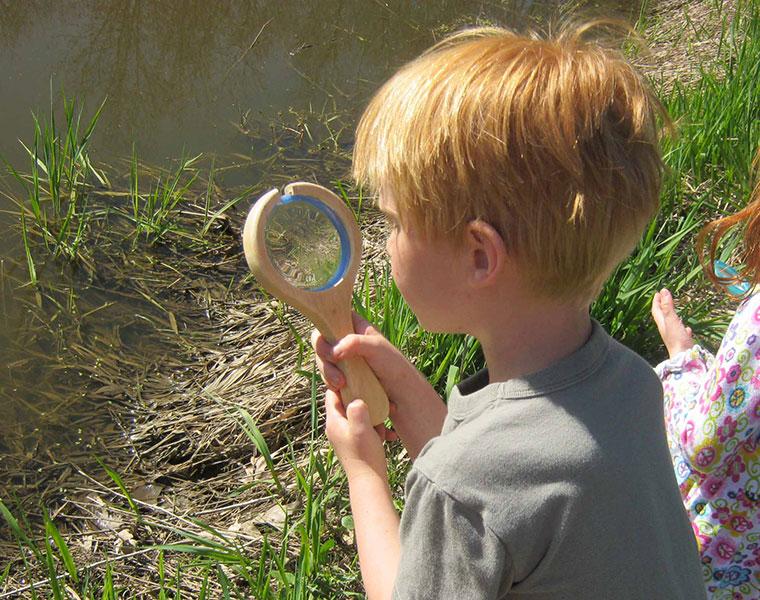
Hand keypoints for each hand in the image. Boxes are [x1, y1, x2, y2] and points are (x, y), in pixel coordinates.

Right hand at [312, 313, 446, 458]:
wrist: (400, 393)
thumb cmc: (393, 365)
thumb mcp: (376, 348)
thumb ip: (355, 343)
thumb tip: (334, 350)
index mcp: (354, 325)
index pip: (330, 318)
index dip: (324, 327)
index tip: (330, 343)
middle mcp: (345, 340)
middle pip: (321, 341)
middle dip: (324, 355)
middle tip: (335, 365)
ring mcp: (342, 358)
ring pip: (322, 360)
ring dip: (327, 372)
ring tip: (341, 384)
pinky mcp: (341, 375)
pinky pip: (326, 376)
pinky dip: (329, 382)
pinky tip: (340, 388)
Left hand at [325, 389, 387, 481]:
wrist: (369, 483)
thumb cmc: (365, 456)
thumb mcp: (362, 429)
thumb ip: (357, 410)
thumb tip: (356, 398)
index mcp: (334, 422)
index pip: (332, 394)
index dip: (343, 383)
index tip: (358, 377)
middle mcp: (336, 427)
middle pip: (347, 403)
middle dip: (364, 401)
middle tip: (378, 402)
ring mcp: (345, 435)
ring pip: (359, 416)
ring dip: (373, 417)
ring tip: (383, 427)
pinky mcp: (355, 442)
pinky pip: (365, 428)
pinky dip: (376, 429)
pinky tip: (387, 436)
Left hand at [651, 288, 694, 357]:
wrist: (684, 356)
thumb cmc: (676, 338)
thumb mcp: (671, 319)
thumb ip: (668, 306)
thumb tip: (663, 291)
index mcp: (662, 323)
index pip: (656, 310)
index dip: (656, 301)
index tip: (658, 293)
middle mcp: (666, 329)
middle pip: (662, 316)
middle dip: (663, 306)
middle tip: (664, 298)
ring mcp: (674, 335)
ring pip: (671, 323)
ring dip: (672, 316)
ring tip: (675, 311)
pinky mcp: (682, 341)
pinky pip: (681, 333)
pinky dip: (682, 328)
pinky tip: (687, 328)